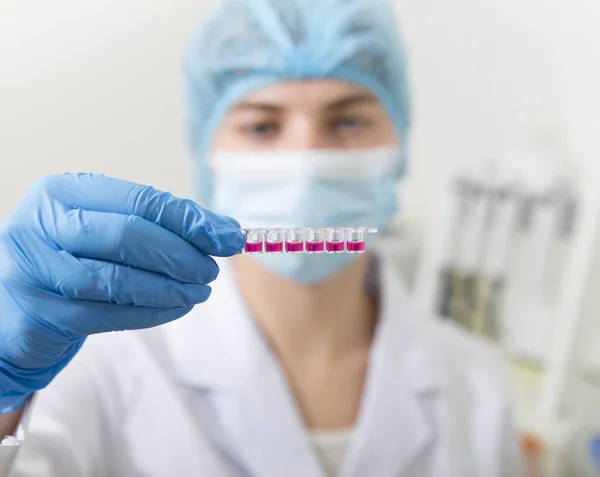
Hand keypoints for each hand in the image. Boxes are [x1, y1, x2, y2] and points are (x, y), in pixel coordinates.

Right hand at [0, 173, 243, 411]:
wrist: (14, 309)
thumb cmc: (70, 260)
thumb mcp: (104, 229)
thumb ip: (158, 225)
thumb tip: (225, 229)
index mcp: (61, 192)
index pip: (140, 200)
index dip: (191, 219)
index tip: (229, 235)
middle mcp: (39, 225)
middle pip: (130, 236)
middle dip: (182, 254)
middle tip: (213, 269)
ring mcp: (33, 271)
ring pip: (119, 280)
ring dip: (171, 288)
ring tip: (201, 290)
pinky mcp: (38, 315)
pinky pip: (109, 314)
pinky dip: (153, 312)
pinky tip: (177, 307)